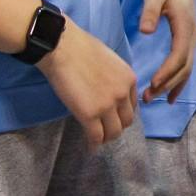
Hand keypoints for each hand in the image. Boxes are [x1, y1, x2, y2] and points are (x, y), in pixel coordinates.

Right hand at [39, 22, 136, 145]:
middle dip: (116, 127)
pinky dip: (93, 145)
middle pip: (126, 121)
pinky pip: (96, 137)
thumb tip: (108, 90)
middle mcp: (123, 93)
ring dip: (106, 138)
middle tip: (104, 130)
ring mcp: (108, 105)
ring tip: (97, 139)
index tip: (113, 117)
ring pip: (114, 133)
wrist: (63, 48)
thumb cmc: (81, 49)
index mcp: (129, 79)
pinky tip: (90, 147)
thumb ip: (114, 78)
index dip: (122, 113)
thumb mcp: (110, 61)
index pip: (132, 105)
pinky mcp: (90, 115)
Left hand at [135, 0, 195, 103]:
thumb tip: (145, 32)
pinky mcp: (188, 40)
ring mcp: (192, 39)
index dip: (168, 72)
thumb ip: (149, 11)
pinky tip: (168, 95)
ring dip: (172, 85)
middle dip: (167, 84)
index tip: (153, 84)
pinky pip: (186, 65)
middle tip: (147, 98)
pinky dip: (179, 81)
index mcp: (186, 26)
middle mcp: (193, 36)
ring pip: (187, 69)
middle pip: (184, 67)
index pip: (179, 55)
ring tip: (153, 98)